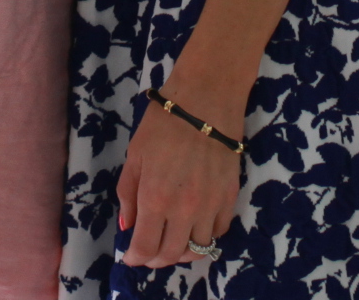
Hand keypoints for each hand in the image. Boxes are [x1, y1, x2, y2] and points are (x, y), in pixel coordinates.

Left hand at [115, 94, 243, 268]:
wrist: (206, 99)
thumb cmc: (163, 123)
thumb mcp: (135, 155)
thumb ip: (129, 194)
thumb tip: (127, 226)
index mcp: (155, 198)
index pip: (146, 247)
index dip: (135, 258)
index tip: (131, 256)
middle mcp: (184, 209)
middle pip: (171, 254)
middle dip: (156, 259)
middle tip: (149, 251)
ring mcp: (211, 205)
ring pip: (198, 249)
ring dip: (182, 251)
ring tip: (172, 240)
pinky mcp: (230, 197)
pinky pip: (218, 231)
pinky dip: (205, 235)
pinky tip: (195, 225)